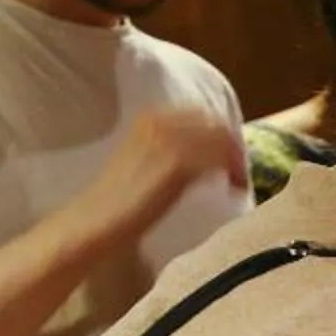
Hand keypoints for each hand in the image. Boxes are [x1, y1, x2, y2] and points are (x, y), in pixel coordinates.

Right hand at [68, 104, 250, 246]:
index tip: (228, 160)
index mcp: (150, 116)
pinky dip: (232, 174)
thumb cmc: (117, 201)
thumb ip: (171, 149)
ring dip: (236, 162)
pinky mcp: (178, 161)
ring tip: (238, 186)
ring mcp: (169, 138)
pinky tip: (233, 191)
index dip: (220, 136)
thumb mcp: (145, 161)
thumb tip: (207, 154)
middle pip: (215, 124)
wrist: (97, 219)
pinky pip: (219, 159)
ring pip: (221, 140)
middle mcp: (160, 119)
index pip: (201, 115)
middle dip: (232, 148)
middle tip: (238, 176)